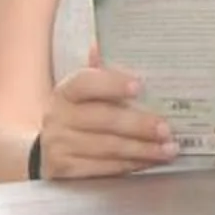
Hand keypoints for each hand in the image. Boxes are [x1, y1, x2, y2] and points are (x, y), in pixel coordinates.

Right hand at [38, 51, 176, 178]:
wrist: (45, 150)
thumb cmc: (75, 115)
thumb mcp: (82, 94)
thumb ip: (98, 73)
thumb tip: (100, 45)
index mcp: (65, 91)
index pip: (86, 83)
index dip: (112, 83)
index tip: (139, 85)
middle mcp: (58, 117)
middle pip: (103, 119)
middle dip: (139, 125)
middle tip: (166, 128)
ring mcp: (60, 145)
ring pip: (108, 147)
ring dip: (142, 149)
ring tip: (168, 149)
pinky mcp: (66, 170)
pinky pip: (104, 168)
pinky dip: (130, 165)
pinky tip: (149, 161)